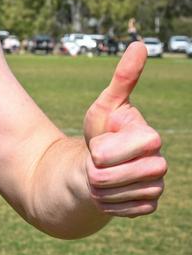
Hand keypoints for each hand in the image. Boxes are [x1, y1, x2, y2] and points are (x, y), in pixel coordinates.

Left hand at [83, 42, 166, 216]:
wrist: (95, 164)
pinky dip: (106, 203)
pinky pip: (122, 209)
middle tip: (95, 162)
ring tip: (99, 175)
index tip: (97, 146)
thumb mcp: (105, 105)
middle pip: (117, 175)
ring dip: (99, 187)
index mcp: (151, 137)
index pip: (130, 148)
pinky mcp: (148, 206)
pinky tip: (107, 192)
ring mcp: (156, 186)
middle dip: (97, 170)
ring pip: (117, 194)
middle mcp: (160, 162)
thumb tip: (138, 44)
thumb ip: (123, 78)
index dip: (106, 149)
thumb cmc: (100, 132)